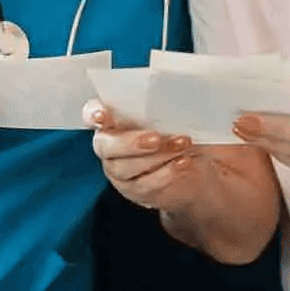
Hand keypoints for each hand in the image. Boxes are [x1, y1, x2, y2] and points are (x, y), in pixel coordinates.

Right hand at [86, 99, 210, 210]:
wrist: (197, 168)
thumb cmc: (180, 132)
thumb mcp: (176, 116)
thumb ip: (165, 109)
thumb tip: (175, 100)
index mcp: (114, 118)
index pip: (92, 113)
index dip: (93, 114)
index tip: (102, 115)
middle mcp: (110, 144)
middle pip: (105, 145)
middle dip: (130, 142)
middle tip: (157, 138)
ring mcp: (118, 170)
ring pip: (124, 167)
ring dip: (156, 156)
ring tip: (181, 146)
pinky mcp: (134, 190)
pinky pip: (143, 184)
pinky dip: (164, 173)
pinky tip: (182, 162)